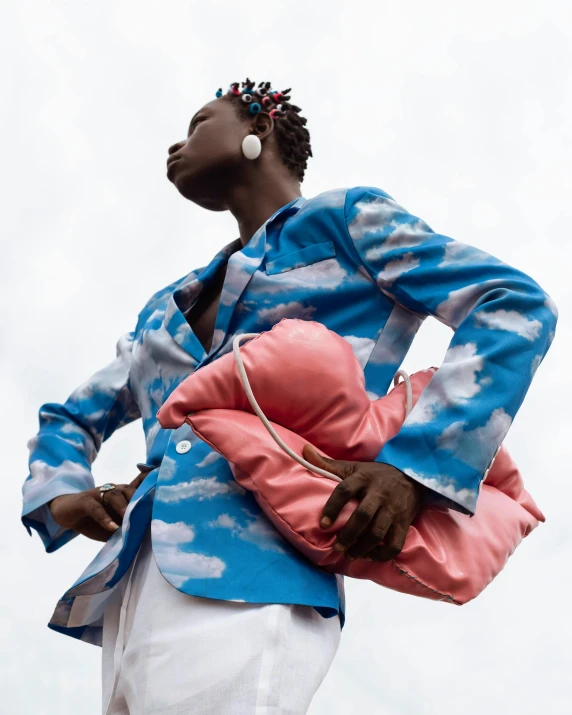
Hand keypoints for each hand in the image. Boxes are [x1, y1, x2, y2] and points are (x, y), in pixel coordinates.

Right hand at [48, 467, 152, 542]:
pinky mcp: (85, 501)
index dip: (152, 482)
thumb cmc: (93, 520)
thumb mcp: (113, 524)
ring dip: (124, 508)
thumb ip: (126, 527)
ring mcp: (98, 493)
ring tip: (130, 521)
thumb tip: (145, 537)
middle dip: (140, 500)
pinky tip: (112, 527)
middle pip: (130, 490)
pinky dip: (105, 518)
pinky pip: (96, 508)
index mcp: (122, 493)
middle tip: (150, 513)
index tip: (165, 484)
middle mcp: (112, 489)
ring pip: (114, 496)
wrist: (65, 513)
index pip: (139, 485)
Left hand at [303, 444, 427, 562]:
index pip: (345, 490)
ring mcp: (393, 509)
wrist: (412, 477)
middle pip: (363, 516)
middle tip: (336, 547)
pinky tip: (369, 555)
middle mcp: (378, 493)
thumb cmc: (376, 475)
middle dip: (348, 535)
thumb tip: (305, 451)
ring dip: (362, 548)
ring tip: (349, 554)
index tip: (322, 524)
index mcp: (363, 478)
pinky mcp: (404, 523)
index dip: (332, 507)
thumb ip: (328, 464)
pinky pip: (394, 544)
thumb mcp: (353, 467)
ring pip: (378, 533)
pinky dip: (381, 555)